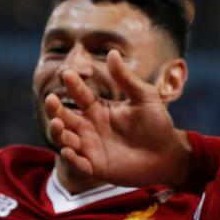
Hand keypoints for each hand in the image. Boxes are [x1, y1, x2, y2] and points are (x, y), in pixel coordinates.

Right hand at [46, 50, 189, 187]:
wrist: (168, 154)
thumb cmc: (157, 124)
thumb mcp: (145, 98)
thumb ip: (127, 79)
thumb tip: (112, 52)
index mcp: (99, 109)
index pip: (80, 95)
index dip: (74, 85)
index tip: (68, 73)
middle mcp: (90, 127)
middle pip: (64, 116)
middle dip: (55, 109)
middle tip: (51, 99)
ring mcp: (91, 147)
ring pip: (65, 139)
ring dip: (58, 132)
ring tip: (57, 123)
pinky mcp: (96, 167)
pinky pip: (78, 163)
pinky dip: (71, 158)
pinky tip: (68, 150)